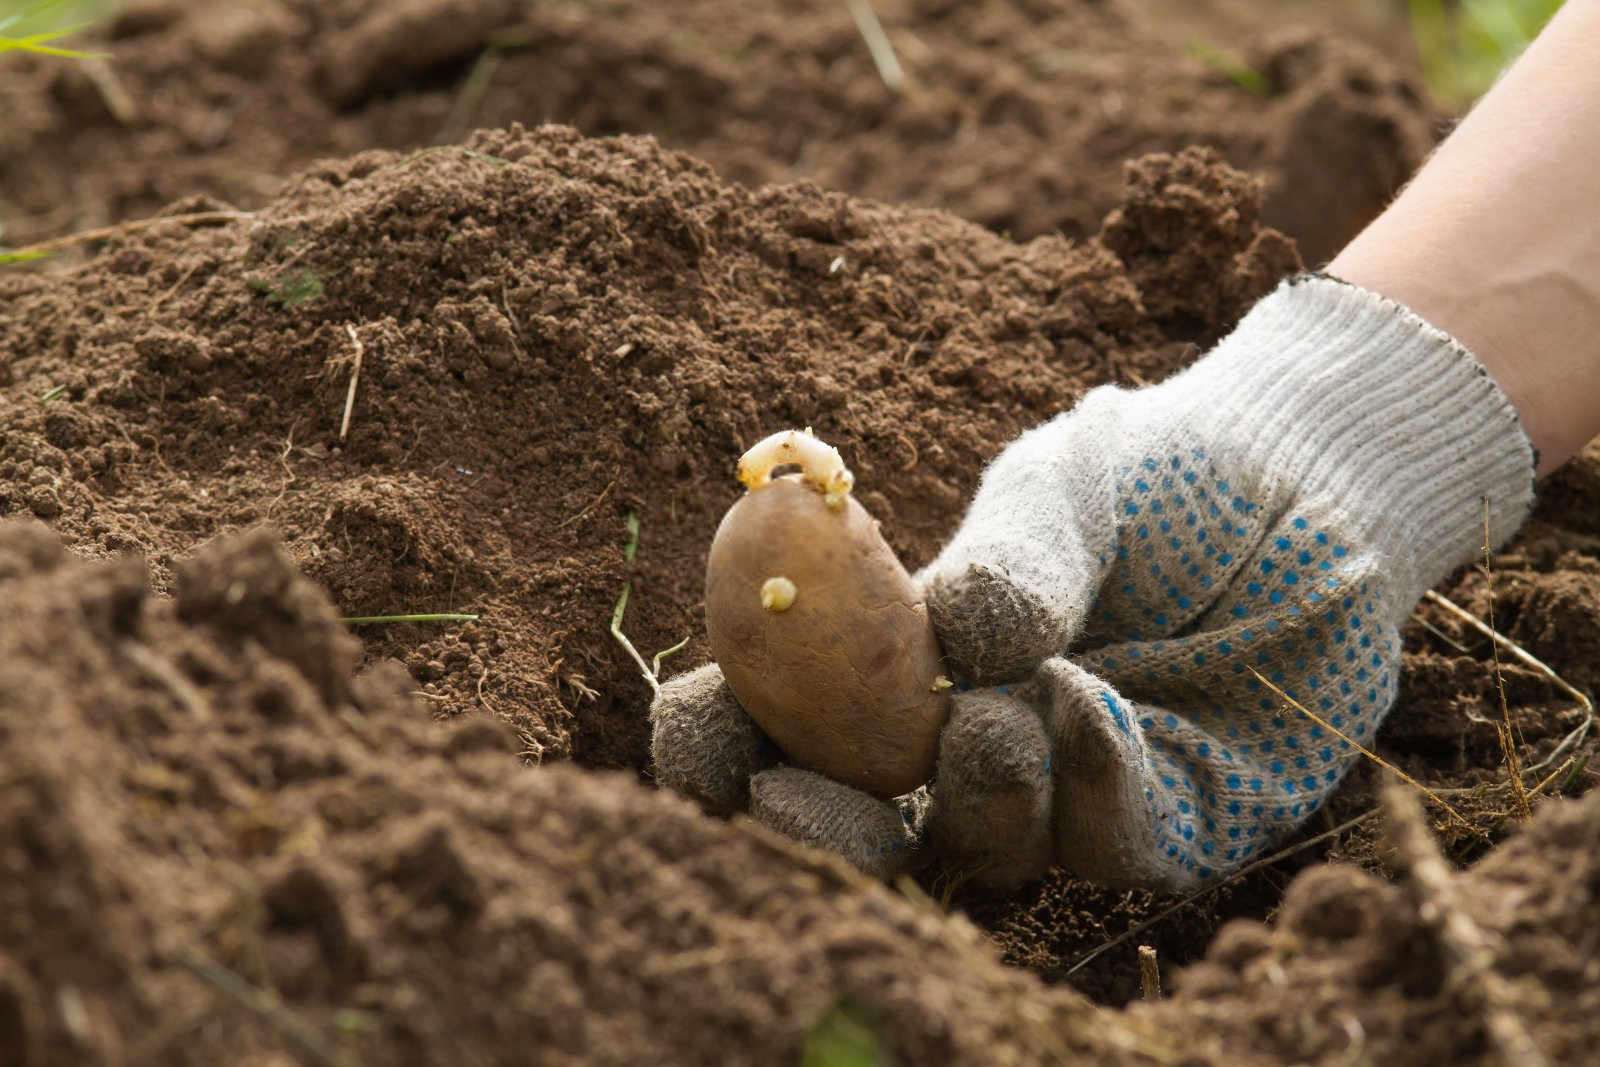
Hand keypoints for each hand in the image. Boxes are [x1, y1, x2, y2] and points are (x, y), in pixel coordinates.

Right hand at [652, 276, 1534, 890]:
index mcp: (907, 659)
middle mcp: (974, 739)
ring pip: (982, 843)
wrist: (1312, 481)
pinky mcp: (1173, 819)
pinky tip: (1094, 705)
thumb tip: (955, 648)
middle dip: (819, 825)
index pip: (788, 723)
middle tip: (795, 796)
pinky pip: (1108, 839)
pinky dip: (1087, 784)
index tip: (705, 741)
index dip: (728, 745)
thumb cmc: (1161, 473)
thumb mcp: (1062, 490)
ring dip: (972, 782)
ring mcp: (1069, 792)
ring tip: (1010, 701)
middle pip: (869, 825)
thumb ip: (1005, 562)